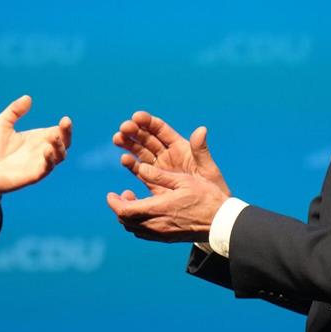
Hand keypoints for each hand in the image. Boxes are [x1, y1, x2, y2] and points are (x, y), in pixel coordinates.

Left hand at [0, 95, 71, 206]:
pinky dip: (49, 160)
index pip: (58, 132)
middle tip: (65, 122)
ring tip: (54, 135)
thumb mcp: (2, 124)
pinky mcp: (31, 176)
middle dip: (66, 133)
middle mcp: (41, 151)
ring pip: (58, 157)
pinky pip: (46, 169)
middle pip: (63, 143)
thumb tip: (28, 97)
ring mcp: (38, 164)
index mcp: (38, 138)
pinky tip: (47, 150)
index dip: (65, 127)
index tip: (65, 119)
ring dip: (59, 146)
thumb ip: (14, 111)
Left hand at [106, 163, 228, 242]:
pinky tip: (146, 211)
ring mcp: (161, 234)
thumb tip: (141, 168)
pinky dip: (138, 223)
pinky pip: (144, 233)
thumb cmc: (205, 198)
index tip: (111, 194)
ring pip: (134, 229)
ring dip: (129, 216)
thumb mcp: (184, 181)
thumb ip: (160, 175)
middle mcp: (157, 225)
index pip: (126, 210)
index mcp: (158, 209)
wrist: (222, 223)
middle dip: (120, 208)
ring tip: (134, 200)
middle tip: (123, 194)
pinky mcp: (167, 238)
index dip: (114, 203)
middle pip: (126, 221)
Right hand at [113, 111, 229, 195]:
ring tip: (117, 139)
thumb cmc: (213, 189)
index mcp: (180, 147)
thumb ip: (201, 151)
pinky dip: (131, 164)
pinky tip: (124, 159)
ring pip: (140, 152)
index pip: (161, 130)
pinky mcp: (152, 181)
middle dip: (134, 132)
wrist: (207, 214)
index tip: (136, 117)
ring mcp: (158, 168)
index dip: (148, 122)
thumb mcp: (207, 169)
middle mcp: (167, 155)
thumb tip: (201, 129)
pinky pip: (139, 170)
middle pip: (147, 138)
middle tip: (123, 129)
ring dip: (128, 144)